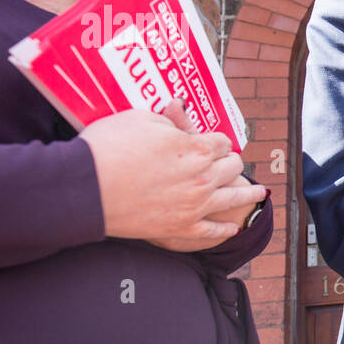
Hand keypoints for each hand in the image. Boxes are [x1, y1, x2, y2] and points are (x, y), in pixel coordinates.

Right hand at [80, 101, 265, 246]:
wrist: (84, 189)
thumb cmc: (108, 147)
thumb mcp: (139, 119)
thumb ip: (168, 120)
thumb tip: (179, 112)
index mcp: (197, 148)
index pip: (220, 141)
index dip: (216, 140)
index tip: (213, 141)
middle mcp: (203, 178)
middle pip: (231, 166)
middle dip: (231, 161)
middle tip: (230, 162)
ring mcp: (195, 206)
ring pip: (233, 198)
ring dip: (248, 193)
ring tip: (259, 193)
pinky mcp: (181, 229)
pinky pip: (212, 231)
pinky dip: (225, 229)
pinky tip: (233, 227)